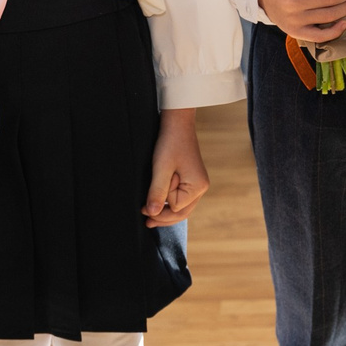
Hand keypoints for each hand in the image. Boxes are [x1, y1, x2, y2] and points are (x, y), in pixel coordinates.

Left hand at [144, 108, 208, 225]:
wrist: (177, 124)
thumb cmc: (170, 143)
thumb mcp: (161, 169)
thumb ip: (157, 192)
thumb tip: (153, 213)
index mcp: (197, 186)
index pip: (176, 207)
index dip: (160, 205)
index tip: (145, 203)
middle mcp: (201, 188)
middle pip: (181, 212)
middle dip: (163, 217)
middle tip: (146, 221)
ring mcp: (197, 184)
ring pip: (181, 207)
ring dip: (166, 212)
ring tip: (149, 216)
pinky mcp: (191, 180)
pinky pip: (181, 198)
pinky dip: (169, 202)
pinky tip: (159, 205)